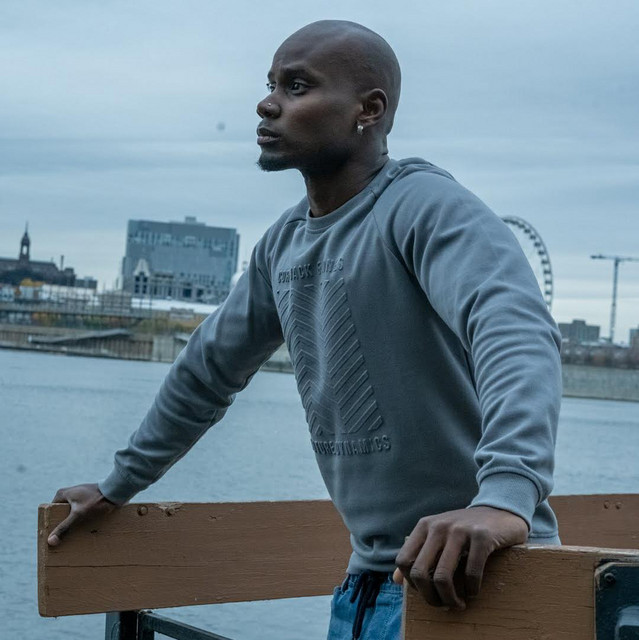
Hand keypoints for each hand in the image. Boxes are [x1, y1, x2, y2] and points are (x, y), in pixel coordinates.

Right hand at [47, 483, 115, 545]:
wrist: (116, 491)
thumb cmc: (96, 501)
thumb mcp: (78, 515)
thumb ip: (64, 527)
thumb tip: (50, 541)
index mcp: (62, 494)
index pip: (50, 512)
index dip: (50, 524)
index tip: (51, 536)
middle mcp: (69, 493)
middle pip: (61, 513)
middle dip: (62, 525)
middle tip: (61, 539)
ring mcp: (79, 496)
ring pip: (72, 513)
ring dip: (73, 523)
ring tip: (72, 537)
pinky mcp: (89, 499)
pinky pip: (81, 511)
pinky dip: (81, 519)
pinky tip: (84, 530)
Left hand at [393, 506, 527, 609]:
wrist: (500, 511)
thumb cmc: (465, 531)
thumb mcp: (437, 536)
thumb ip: (416, 554)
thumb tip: (395, 580)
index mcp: (424, 526)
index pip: (403, 561)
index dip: (412, 583)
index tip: (427, 591)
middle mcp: (438, 526)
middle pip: (420, 572)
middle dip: (430, 597)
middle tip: (443, 605)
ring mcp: (460, 530)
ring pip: (443, 577)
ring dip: (450, 599)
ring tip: (459, 604)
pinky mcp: (482, 536)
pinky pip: (470, 573)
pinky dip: (471, 590)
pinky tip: (474, 591)